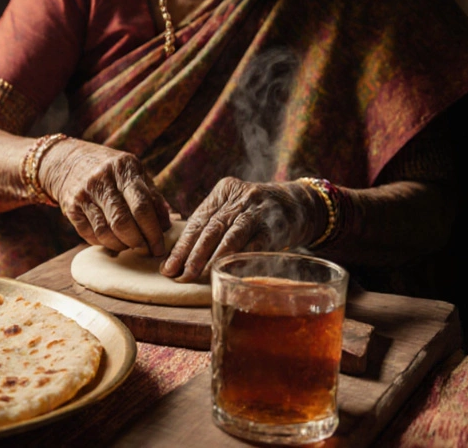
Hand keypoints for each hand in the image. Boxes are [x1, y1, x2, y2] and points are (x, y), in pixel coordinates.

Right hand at [38, 139, 172, 254]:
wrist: (69, 160)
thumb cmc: (113, 172)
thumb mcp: (134, 173)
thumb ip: (152, 197)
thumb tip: (167, 226)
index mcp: (124, 168)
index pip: (142, 206)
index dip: (153, 232)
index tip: (160, 247)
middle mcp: (101, 179)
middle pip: (123, 222)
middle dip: (139, 243)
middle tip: (147, 251)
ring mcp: (84, 194)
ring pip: (106, 232)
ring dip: (122, 246)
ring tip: (131, 245)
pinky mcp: (71, 208)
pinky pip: (90, 235)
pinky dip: (105, 243)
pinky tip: (114, 240)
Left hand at [161, 177, 323, 281]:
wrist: (301, 204)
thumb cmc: (258, 213)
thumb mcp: (234, 207)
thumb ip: (212, 224)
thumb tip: (180, 256)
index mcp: (224, 192)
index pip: (197, 221)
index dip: (181, 246)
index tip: (166, 267)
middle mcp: (239, 198)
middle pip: (209, 228)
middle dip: (191, 254)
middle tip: (178, 275)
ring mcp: (258, 211)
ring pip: (229, 236)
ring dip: (211, 258)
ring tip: (196, 275)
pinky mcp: (275, 227)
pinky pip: (255, 245)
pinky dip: (240, 259)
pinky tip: (227, 271)